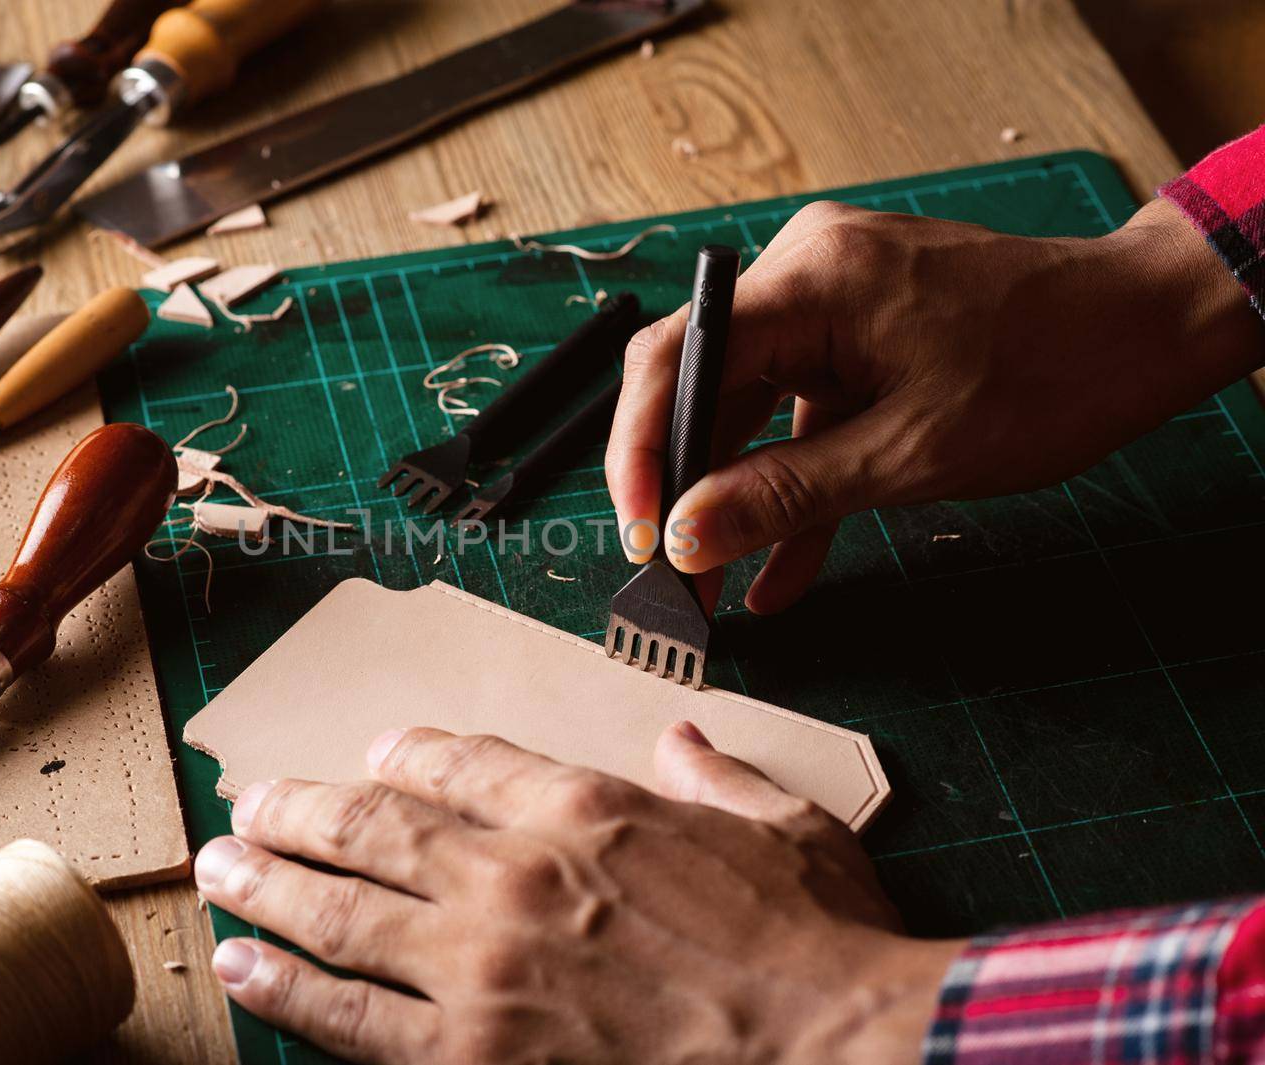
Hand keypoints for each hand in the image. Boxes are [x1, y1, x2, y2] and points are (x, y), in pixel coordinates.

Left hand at [194, 724, 963, 1064]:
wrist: (839, 1056)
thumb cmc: (820, 946)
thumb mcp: (789, 827)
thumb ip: (717, 777)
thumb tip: (683, 740)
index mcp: (585, 805)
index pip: (458, 757)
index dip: (402, 751)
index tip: (375, 755)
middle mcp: (513, 874)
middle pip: (370, 823)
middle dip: (297, 809)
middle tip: (250, 804)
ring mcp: (482, 971)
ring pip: (337, 912)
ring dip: (264, 886)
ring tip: (220, 872)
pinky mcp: (472, 1061)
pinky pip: (350, 1020)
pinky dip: (286, 991)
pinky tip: (243, 971)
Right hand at [607, 197, 1262, 613]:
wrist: (1149, 330)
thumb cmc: (1053, 372)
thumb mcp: (909, 454)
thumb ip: (786, 494)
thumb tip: (687, 537)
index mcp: (814, 279)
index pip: (676, 356)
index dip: (638, 449)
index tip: (639, 530)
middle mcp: (808, 273)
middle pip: (701, 381)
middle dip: (683, 485)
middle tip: (669, 573)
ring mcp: (832, 302)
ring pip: (746, 405)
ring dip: (734, 495)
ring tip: (713, 582)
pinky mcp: (857, 335)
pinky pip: (797, 411)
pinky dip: (789, 481)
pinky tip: (776, 566)